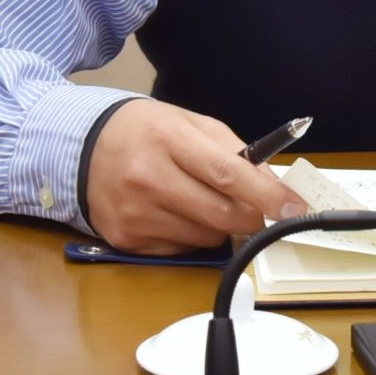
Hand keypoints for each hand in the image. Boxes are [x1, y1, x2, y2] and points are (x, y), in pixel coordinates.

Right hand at [85, 98, 306, 254]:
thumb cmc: (146, 131)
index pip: (229, 174)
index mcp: (169, 140)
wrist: (81, 148)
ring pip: (206, 238)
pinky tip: (174, 212)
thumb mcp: (190, 123)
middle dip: (252, 217)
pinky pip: (180, 250)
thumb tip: (272, 185)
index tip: (294, 208)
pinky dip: (190, 236)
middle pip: (221, 214)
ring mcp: (135, 214)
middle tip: (258, 210)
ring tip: (199, 200)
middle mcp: (149, 179)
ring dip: (218, 226)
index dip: (267, 195)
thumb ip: (234, 151)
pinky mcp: (126, 240)